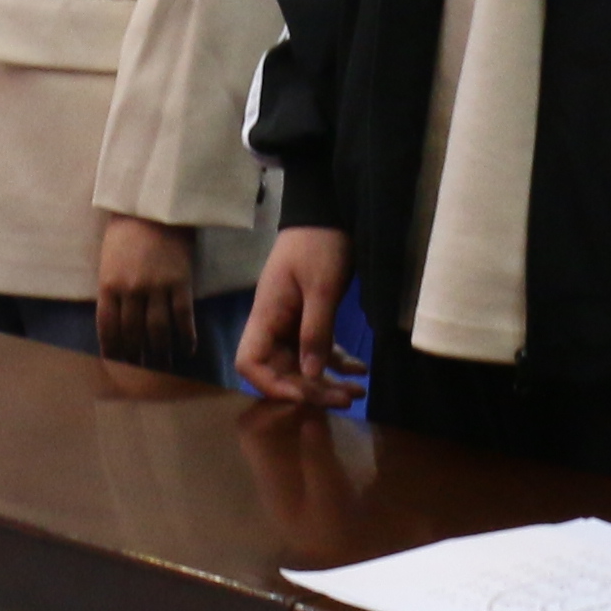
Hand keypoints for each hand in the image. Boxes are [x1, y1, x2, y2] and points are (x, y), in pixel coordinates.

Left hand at [93, 213, 198, 368]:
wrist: (156, 202)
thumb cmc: (129, 225)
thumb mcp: (110, 256)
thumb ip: (112, 284)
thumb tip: (118, 314)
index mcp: (109, 283)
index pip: (108, 327)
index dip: (112, 348)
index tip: (116, 362)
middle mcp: (131, 291)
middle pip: (132, 333)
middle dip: (135, 355)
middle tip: (141, 371)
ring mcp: (156, 288)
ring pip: (157, 331)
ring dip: (160, 353)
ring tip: (163, 367)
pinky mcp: (180, 283)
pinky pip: (183, 318)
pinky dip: (185, 337)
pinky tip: (187, 350)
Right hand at [238, 228, 359, 406]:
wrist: (327, 212)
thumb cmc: (319, 243)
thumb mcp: (322, 287)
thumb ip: (315, 331)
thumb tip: (311, 376)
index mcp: (266, 314)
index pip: (249, 363)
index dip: (271, 385)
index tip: (303, 395)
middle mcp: (274, 323)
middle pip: (281, 370)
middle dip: (311, 389)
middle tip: (347, 398)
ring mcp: (291, 321)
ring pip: (303, 364)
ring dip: (327, 381)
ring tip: (358, 392)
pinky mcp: (310, 316)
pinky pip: (319, 349)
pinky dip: (338, 363)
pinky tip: (361, 370)